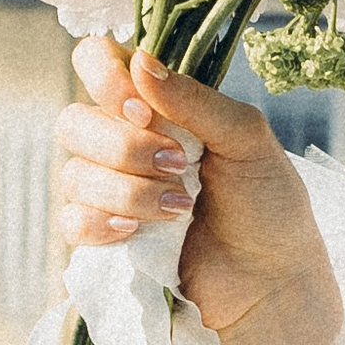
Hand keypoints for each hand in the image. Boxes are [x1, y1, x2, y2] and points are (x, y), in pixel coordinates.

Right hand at [57, 39, 340, 344]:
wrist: (272, 282)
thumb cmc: (269, 205)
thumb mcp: (247, 140)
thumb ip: (195, 100)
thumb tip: (140, 62)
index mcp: (157, 107)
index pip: (96, 62)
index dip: (104, 77)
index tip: (141, 108)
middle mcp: (124, 143)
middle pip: (73, 122)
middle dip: (123, 146)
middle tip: (179, 165)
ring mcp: (109, 192)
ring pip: (75, 175)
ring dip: (130, 191)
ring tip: (181, 209)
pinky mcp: (104, 240)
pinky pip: (72, 222)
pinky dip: (104, 224)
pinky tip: (140, 232)